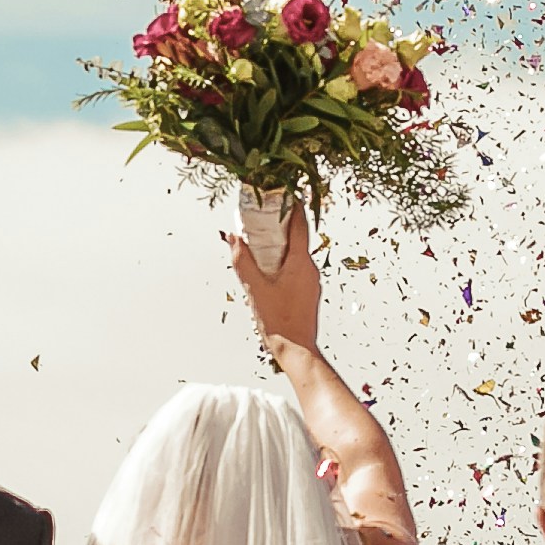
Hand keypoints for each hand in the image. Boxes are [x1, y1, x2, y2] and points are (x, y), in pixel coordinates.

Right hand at [227, 203, 323, 353]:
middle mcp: (310, 269)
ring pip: (297, 253)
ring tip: (262, 239)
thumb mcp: (255, 289)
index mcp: (300, 263)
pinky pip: (297, 267)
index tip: (284, 193)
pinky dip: (284, 260)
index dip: (292, 206)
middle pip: (298, 237)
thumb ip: (243, 261)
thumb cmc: (279, 323)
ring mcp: (311, 281)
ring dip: (281, 243)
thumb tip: (233, 238)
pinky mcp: (308, 291)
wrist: (297, 351)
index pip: (299, 225)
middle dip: (282, 224)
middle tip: (265, 213)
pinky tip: (269, 267)